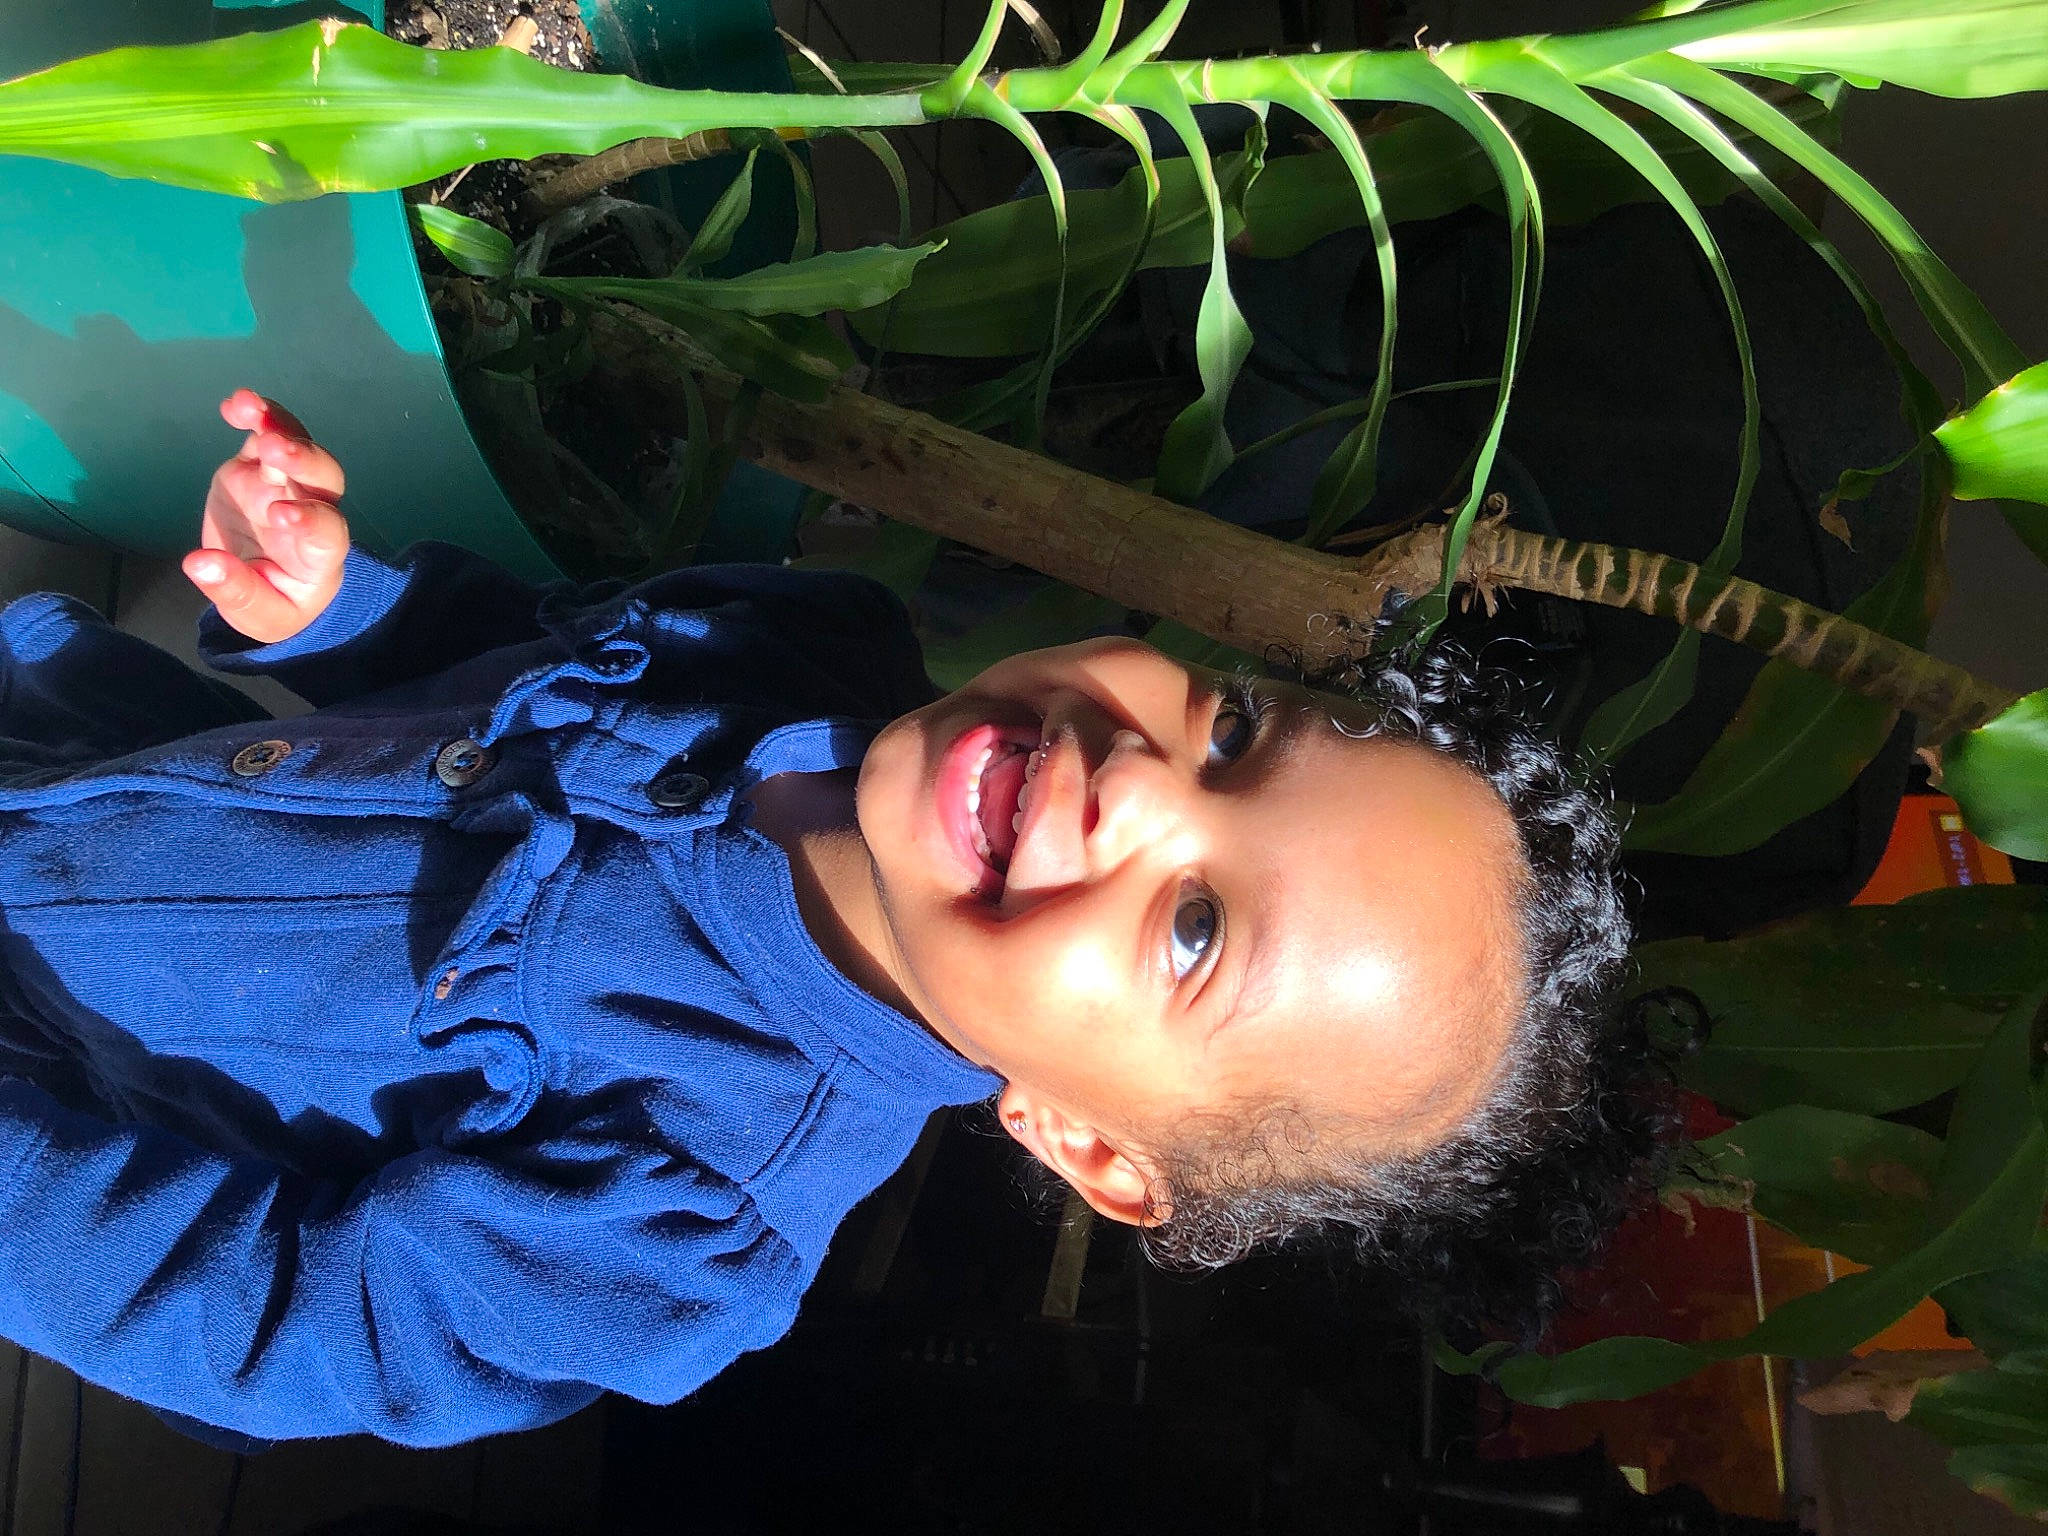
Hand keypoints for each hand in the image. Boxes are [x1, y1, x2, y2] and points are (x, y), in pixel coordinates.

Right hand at [184, 390, 350, 643]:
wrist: (270, 581)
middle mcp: (312, 510)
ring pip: (295, 446)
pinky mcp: (262, 467)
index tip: (279, 516)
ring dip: (277, 424)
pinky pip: (266, 433)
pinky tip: (235, 405)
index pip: (326, 532)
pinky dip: (255, 416)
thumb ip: (235, 592)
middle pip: (323, 479)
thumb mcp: (260, 616)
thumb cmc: (276, 602)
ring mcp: (287, 483)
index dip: (309, 520)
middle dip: (302, 459)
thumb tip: (197, 564)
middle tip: (275, 448)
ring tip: (249, 408)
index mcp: (319, 554)